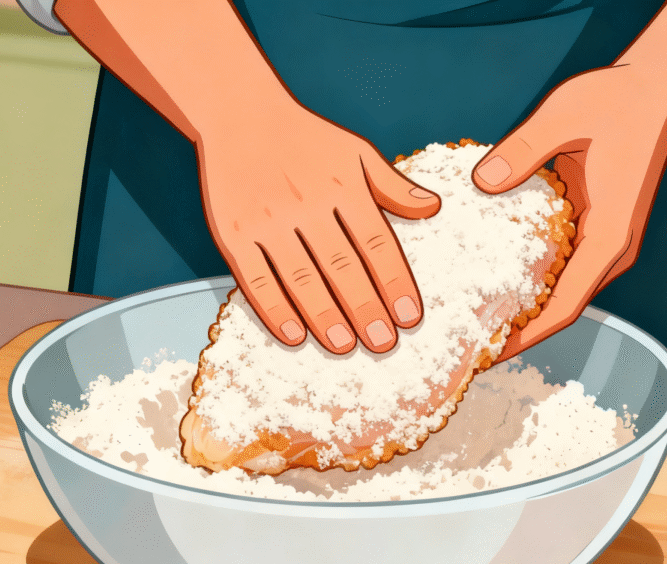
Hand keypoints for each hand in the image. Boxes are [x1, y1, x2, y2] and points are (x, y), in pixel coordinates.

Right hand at [198, 105, 440, 353]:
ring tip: (346, 346)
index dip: (395, 282)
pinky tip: (294, 334)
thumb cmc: (304, 137)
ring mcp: (267, 220)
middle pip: (341, 266)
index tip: (410, 316)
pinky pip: (255, 278)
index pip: (376, 243)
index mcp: (342, 185)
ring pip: (300, 277)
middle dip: (366, 308)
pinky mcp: (233, 233)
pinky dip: (274, 309)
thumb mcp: (356, 151)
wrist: (238, 114)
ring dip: (325, 316)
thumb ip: (393, 185)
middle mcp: (306, 203)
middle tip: (384, 343)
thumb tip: (433, 208)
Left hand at [472, 67, 666, 361]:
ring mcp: (603, 240)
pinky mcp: (592, 227)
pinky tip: (491, 276)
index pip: (566, 304)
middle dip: (518, 331)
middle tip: (468, 345)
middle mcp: (609, 248)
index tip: (492, 354)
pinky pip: (558, 264)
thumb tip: (483, 182)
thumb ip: (524, 150)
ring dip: (522, 307)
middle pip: (560, 307)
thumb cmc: (617, 103)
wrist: (655, 92)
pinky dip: (528, 278)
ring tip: (473, 320)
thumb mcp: (564, 116)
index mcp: (608, 236)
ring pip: (559, 289)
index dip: (528, 335)